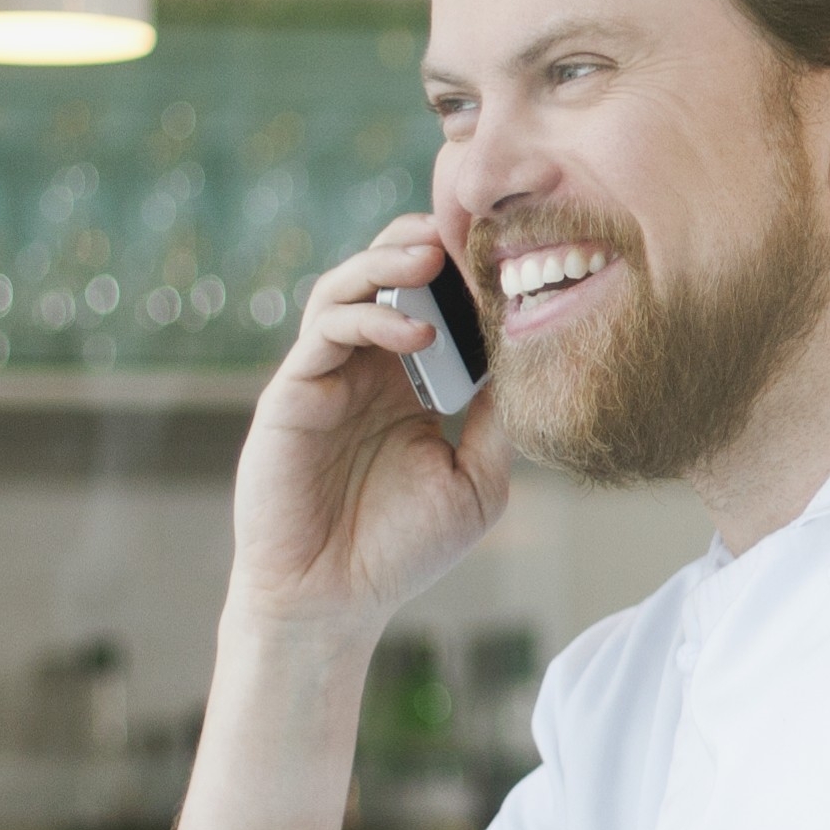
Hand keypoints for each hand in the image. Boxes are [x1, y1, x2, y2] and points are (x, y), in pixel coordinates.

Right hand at [230, 218, 508, 635]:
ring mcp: (327, 374)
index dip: (469, 274)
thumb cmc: (401, 548)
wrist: (331, 600)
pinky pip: (326, 329)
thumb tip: (536, 354)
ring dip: (390, 261)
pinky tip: (416, 331)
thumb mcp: (477, 478)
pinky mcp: (293, 390)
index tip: (515, 254)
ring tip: (434, 256)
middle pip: (389, 274)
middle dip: (426, 242)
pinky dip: (370, 315)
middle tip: (469, 229)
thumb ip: (500, 416)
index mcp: (412, 380)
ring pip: (349, 285)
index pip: (438, 302)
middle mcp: (367, 366)